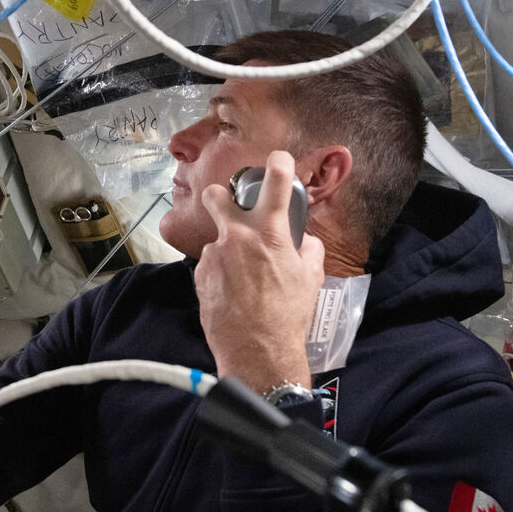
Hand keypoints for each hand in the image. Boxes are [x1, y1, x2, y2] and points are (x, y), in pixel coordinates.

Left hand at [194, 150, 324, 392]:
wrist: (257, 351)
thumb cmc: (287, 316)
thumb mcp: (311, 278)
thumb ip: (309, 249)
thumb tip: (305, 240)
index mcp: (270, 232)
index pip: (275, 181)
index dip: (277, 163)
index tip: (276, 159)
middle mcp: (237, 236)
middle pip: (215, 195)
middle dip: (219, 197)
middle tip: (228, 208)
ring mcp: (215, 255)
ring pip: (217, 240)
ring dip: (228, 251)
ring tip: (243, 280)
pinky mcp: (201, 275)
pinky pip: (211, 265)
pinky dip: (221, 274)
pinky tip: (233, 294)